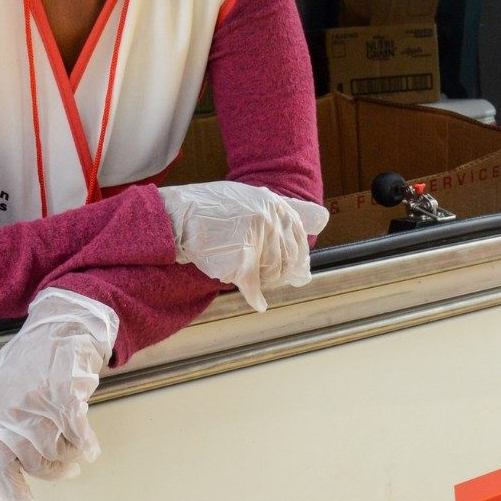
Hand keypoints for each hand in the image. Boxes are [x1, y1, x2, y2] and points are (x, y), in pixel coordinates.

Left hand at [0, 287, 118, 500]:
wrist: (61, 323)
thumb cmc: (36, 359)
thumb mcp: (10, 393)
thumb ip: (11, 426)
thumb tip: (15, 463)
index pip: (1, 470)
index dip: (17, 500)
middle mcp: (14, 414)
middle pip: (37, 465)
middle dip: (57, 472)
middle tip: (70, 470)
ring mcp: (39, 404)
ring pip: (59, 451)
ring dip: (73, 454)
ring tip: (80, 446)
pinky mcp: (65, 394)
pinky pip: (77, 433)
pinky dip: (86, 444)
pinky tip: (92, 447)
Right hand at [158, 182, 328, 311]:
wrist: (178, 217)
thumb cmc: (210, 209)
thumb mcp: (250, 197)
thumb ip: (284, 209)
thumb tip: (323, 219)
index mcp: (274, 205)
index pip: (298, 237)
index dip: (296, 256)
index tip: (294, 269)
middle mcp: (270, 219)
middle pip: (287, 258)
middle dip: (279, 272)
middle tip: (266, 278)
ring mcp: (257, 239)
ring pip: (273, 273)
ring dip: (264, 281)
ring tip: (252, 279)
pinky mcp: (242, 260)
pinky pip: (255, 286)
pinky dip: (256, 297)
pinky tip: (257, 303)